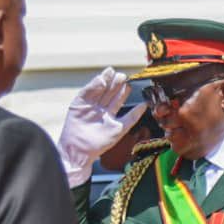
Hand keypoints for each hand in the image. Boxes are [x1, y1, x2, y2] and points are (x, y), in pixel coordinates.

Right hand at [57, 67, 145, 183]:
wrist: (80, 152)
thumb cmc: (99, 144)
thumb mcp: (120, 129)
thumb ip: (132, 117)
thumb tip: (144, 105)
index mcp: (109, 113)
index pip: (118, 98)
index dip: (123, 90)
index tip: (129, 83)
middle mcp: (99, 108)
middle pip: (108, 91)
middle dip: (115, 83)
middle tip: (121, 75)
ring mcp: (89, 105)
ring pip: (98, 89)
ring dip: (105, 80)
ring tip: (111, 72)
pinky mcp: (78, 104)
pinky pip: (86, 92)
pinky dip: (93, 86)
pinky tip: (101, 80)